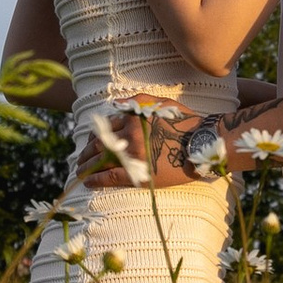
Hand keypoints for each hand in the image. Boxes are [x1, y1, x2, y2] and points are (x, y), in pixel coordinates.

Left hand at [72, 103, 188, 189]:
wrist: (203, 143)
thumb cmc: (186, 122)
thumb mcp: (162, 104)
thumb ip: (138, 101)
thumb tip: (118, 104)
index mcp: (134, 119)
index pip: (106, 127)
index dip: (95, 136)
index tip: (90, 142)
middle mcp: (130, 136)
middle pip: (99, 144)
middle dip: (87, 152)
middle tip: (79, 159)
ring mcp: (133, 156)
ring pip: (101, 160)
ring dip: (86, 166)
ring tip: (79, 171)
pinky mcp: (139, 174)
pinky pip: (110, 177)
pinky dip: (96, 179)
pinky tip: (88, 182)